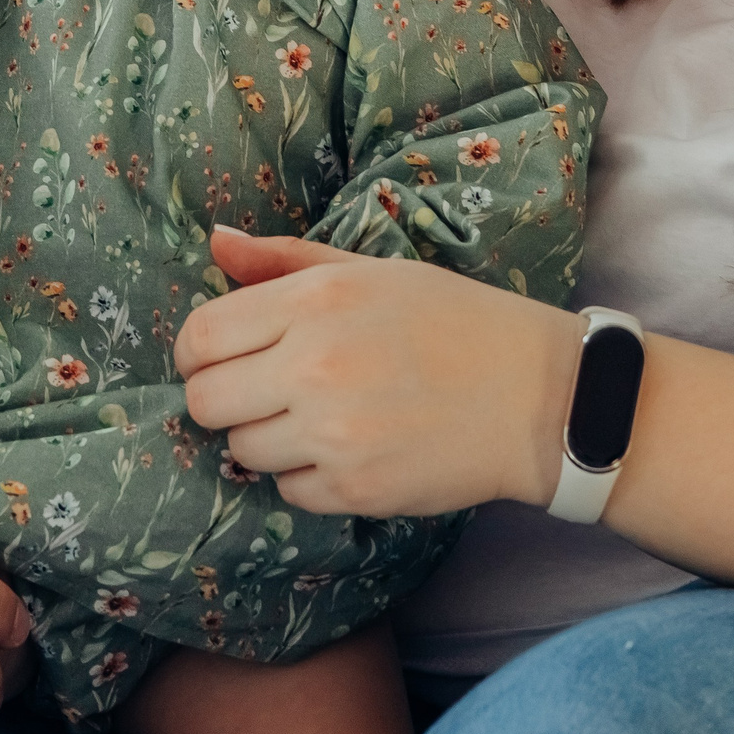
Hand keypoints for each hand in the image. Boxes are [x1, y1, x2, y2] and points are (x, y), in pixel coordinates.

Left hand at [175, 227, 581, 517]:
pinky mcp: (355, 488)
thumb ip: (283, 261)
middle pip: (205, 402)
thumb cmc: (452, 322)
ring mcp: (333, 434)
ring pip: (242, 451)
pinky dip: (307, 477)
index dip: (197, 355)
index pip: (200, 338)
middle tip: (262, 395)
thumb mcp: (370, 270)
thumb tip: (215, 243)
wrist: (536, 396)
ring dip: (267, 439)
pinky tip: (349, 450)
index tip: (219, 360)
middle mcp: (314, 366)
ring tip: (317, 420)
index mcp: (314, 302)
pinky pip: (288, 490)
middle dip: (222, 399)